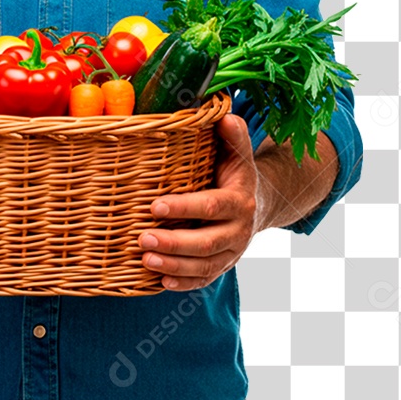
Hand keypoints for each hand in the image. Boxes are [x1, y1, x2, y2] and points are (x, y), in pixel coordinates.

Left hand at [137, 114, 261, 291]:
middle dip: (174, 243)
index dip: (185, 207)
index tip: (154, 205)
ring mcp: (232, 252)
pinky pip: (205, 280)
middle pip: (207, 242)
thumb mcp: (237, 152)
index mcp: (240, 200)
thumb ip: (233, 135)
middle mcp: (238, 230)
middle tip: (142, 239)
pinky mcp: (223, 266)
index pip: (212, 206)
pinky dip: (184, 284)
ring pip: (205, 266)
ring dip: (174, 266)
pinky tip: (160, 283)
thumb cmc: (235, 172)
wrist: (258, 204)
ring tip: (145, 260)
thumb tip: (224, 115)